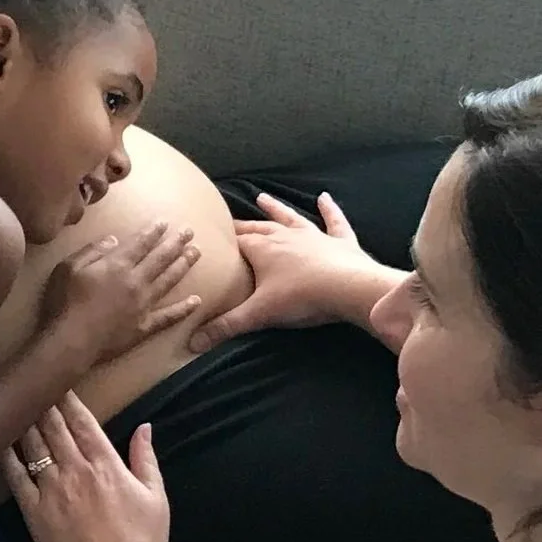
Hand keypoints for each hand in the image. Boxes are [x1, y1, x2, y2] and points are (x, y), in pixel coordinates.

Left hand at [2, 394, 168, 541]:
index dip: (68, 399)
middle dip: (43, 403)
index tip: (59, 384)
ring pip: (32, 445)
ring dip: (24, 422)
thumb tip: (144, 426)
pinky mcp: (33, 511)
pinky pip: (15, 477)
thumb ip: (146, 458)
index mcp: (106, 464)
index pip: (82, 421)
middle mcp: (75, 470)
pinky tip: (0, 442)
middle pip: (53, 427)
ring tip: (15, 405)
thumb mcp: (156, 497)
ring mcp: (51, 490)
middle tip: (32, 386)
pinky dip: (7, 457)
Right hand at [40, 221, 201, 365]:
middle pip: (161, 258)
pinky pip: (169, 316)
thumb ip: (92, 251)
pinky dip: (183, 309)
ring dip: (184, 266)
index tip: (166, 222)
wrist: (71, 341)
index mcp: (117, 265)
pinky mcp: (144, 327)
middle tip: (189, 232)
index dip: (154, 231)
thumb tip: (114, 240)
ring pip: (168, 281)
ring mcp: (143, 305)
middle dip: (176, 243)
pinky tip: (197, 301)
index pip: (141, 243)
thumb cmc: (64, 303)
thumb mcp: (67, 268)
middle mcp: (135, 281)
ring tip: (196, 253)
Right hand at [188, 191, 387, 351]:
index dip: (221, 240)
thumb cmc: (301, 297)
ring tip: (262, 197)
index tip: (207, 235)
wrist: (349, 288)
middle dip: (242, 225)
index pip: (236, 241)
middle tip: (229, 221)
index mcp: (263, 249)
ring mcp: (314, 236)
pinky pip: (334, 221)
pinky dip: (330, 210)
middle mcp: (286, 236)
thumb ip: (225, 327)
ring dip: (276, 208)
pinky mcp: (340, 242)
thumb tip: (192, 344)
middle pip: (258, 227)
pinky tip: (325, 198)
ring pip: (290, 218)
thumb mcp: (259, 314)